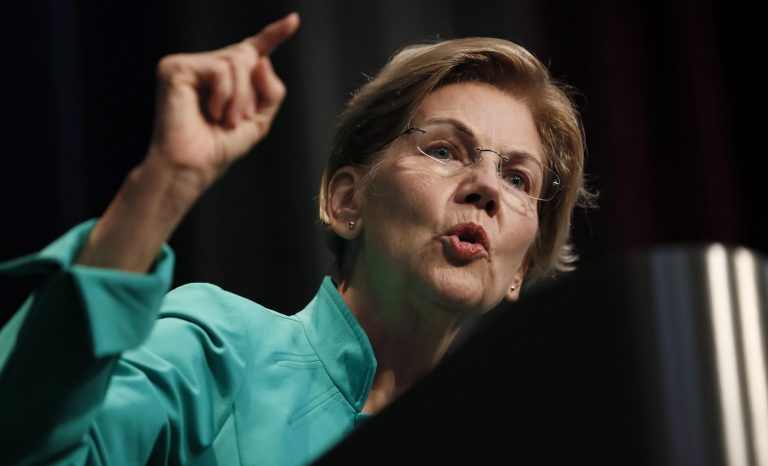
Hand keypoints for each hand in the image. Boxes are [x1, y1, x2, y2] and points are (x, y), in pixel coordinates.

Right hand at [148, 12, 299, 189]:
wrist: (193, 167)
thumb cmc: (220, 147)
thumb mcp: (258, 120)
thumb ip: (270, 90)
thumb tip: (262, 60)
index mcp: (225, 78)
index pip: (253, 50)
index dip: (274, 34)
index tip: (294, 20)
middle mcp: (206, 66)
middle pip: (248, 56)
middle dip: (252, 92)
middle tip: (238, 120)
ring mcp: (189, 65)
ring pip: (237, 61)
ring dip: (240, 97)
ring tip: (225, 120)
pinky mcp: (175, 68)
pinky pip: (220, 69)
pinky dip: (224, 94)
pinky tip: (211, 112)